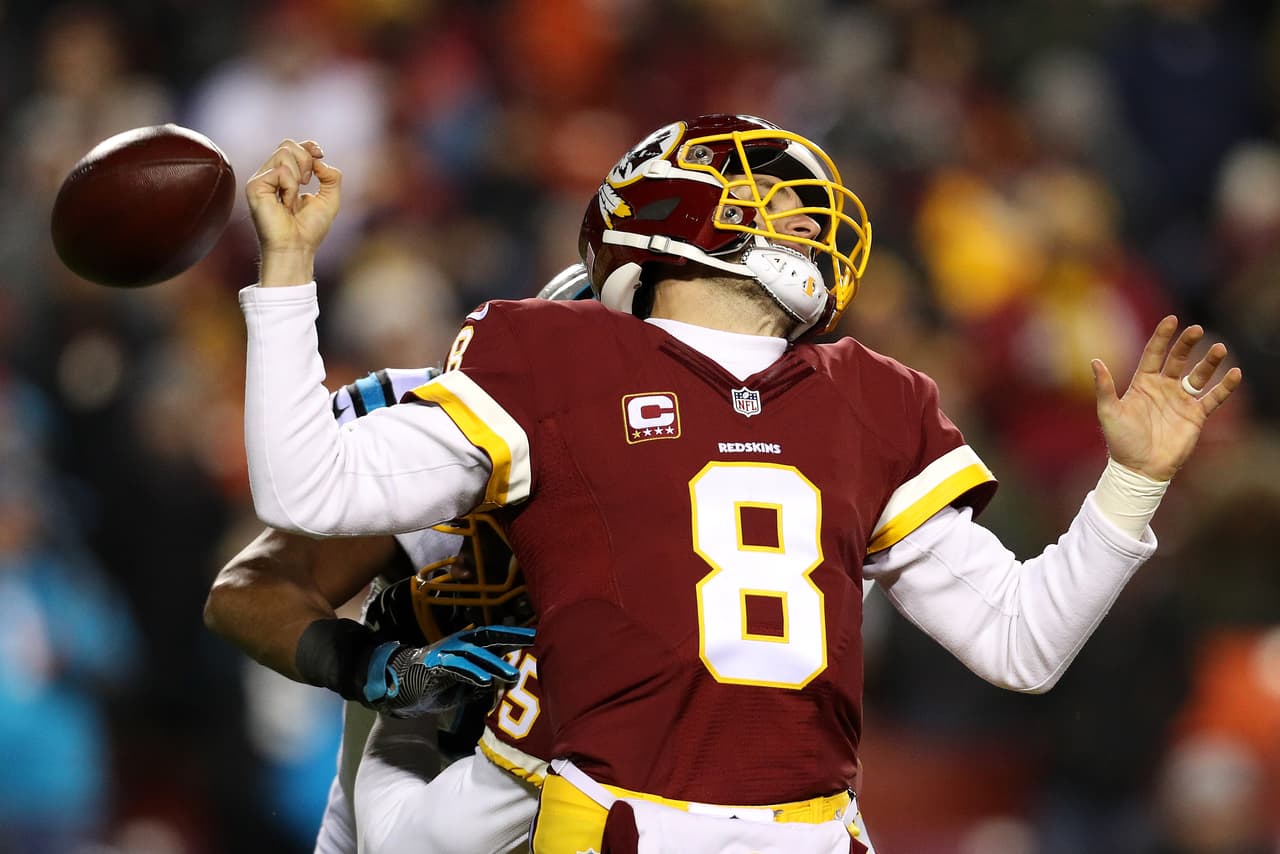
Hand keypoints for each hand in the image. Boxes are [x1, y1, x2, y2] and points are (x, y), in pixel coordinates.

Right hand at [244, 138, 341, 285]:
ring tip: (293, 198)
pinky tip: (285, 203)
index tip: (320, 154)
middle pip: (287, 145)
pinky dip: (290, 187)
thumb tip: (319, 158)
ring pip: (283, 153)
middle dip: (306, 161)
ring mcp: (260, 180)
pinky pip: (280, 171)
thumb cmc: (310, 229)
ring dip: (298, 176)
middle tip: (306, 184)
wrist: (296, 248)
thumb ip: (331, 176)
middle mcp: (269, 175)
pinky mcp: (254, 186)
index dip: (308, 146)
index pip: (291, 147)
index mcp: (284, 177)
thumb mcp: (330, 199)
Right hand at [361, 625, 535, 716]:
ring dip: (494, 665)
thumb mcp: (465, 686)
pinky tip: (484, 682)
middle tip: (534, 641)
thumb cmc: (435, 686)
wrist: (400, 687)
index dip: (515, 635)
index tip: (537, 636)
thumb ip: (484, 681)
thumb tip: (507, 682)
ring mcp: (446, 654)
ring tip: (512, 675)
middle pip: (489, 638)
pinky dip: (471, 674)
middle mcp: (458, 645)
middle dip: (511, 638)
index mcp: (468, 647)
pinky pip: (455, 669)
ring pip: (474, 655)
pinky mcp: (434, 667)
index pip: (496, 638)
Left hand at [1092, 316, 1242, 480]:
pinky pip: (1213, 397)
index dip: (1162, 336)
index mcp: (1142, 383)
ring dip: (1209, 362)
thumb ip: (1104, 387)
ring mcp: (1181, 400)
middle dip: (1187, 344)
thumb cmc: (1121, 441)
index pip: (1154, 353)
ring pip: (1199, 375)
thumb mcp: (1109, 412)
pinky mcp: (1196, 415)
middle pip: (1178, 359)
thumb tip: (1095, 360)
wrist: (1139, 468)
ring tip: (1219, 348)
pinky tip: (1235, 373)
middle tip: (1196, 329)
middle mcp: (1163, 388)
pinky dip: (1225, 386)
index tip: (1171, 320)